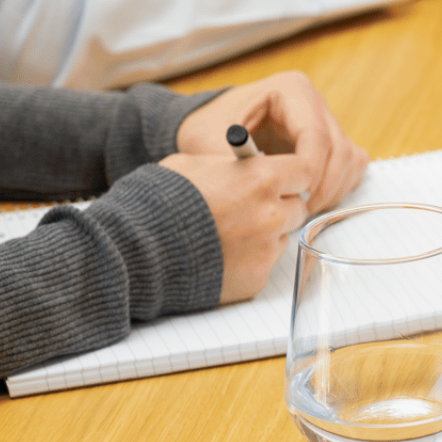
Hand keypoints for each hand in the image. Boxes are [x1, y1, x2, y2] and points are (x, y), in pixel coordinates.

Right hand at [159, 153, 311, 303]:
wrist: (135, 251)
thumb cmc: (158, 203)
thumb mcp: (192, 164)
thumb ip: (229, 165)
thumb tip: (245, 164)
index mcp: (261, 178)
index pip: (305, 171)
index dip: (293, 174)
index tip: (284, 178)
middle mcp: (272, 213)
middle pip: (298, 207)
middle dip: (280, 205)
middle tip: (253, 207)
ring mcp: (266, 248)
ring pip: (282, 237)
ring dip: (266, 234)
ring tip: (228, 234)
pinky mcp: (257, 277)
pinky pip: (265, 263)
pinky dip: (251, 260)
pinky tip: (222, 255)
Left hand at [177, 70, 369, 215]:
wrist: (208, 124)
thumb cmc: (207, 129)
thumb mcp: (210, 143)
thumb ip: (238, 165)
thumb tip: (266, 190)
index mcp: (291, 90)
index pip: (316, 134)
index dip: (311, 170)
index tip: (295, 195)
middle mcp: (315, 101)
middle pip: (340, 148)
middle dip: (325, 185)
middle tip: (302, 211)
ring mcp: (326, 119)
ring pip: (350, 158)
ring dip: (334, 188)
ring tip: (306, 208)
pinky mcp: (331, 138)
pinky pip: (350, 163)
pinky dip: (338, 185)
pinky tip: (314, 200)